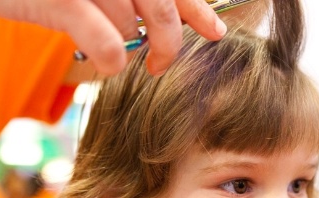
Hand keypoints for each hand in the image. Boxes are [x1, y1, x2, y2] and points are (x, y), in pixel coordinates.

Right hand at [0, 0, 227, 75]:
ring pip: (131, 28)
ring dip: (122, 47)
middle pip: (162, 10)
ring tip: (104, 47)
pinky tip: (102, 62)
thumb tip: (157, 25)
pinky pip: (106, 42)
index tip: (217, 32)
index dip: (199, 11)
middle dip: (168, 45)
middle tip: (159, 65)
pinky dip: (110, 60)